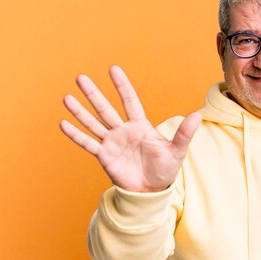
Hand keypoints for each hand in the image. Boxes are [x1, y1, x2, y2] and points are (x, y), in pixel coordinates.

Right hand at [60, 65, 201, 191]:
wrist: (152, 190)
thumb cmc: (165, 169)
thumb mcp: (176, 151)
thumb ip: (184, 133)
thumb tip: (197, 115)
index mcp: (140, 126)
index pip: (130, 101)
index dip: (122, 85)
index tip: (113, 69)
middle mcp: (123, 131)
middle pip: (106, 108)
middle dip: (93, 94)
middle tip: (80, 77)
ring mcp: (112, 142)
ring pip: (93, 123)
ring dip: (80, 111)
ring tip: (67, 97)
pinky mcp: (104, 156)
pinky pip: (88, 143)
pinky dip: (76, 135)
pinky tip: (63, 123)